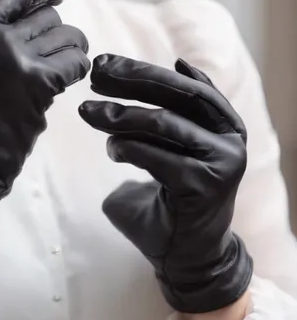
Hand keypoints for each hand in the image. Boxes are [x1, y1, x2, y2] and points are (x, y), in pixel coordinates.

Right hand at [0, 0, 90, 266]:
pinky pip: (74, 57)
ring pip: (63, 27)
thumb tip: (7, 2)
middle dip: (53, 0)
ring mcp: (8, 53)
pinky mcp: (34, 82)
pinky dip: (74, 67)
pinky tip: (59, 80)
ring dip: (63, 45)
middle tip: (55, 12)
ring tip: (46, 67)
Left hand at [79, 55, 252, 313]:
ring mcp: (222, 161)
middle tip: (94, 75)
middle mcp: (229, 138)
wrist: (186, 257)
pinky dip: (128, 147)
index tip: (103, 62)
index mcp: (224, 122)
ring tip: (89, 112)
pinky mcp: (205, 185)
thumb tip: (160, 66)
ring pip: (164, 122)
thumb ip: (169, 111)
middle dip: (132, 80)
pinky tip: (111, 148)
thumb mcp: (171, 147)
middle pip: (177, 95)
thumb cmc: (173, 198)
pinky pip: (158, 155)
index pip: (184, 84)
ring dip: (120, 114)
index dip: (143, 70)